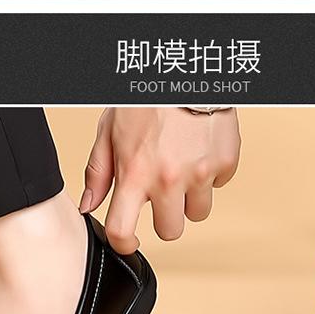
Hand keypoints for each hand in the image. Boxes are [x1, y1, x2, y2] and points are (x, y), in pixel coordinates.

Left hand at [79, 107, 240, 253]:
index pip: (122, 231)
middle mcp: (168, 179)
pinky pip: (219, 186)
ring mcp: (200, 173)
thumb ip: (98, 173)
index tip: (128, 241)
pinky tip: (199, 152)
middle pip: (171, 231)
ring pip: (198, 213)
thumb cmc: (145, 97)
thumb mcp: (110, 131)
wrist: (186, 69)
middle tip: (162, 194)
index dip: (123, 244)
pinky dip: (211, 174)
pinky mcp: (225, 163)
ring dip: (190, 198)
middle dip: (166, 217)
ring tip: (183, 169)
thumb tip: (89, 205)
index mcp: (134, 174)